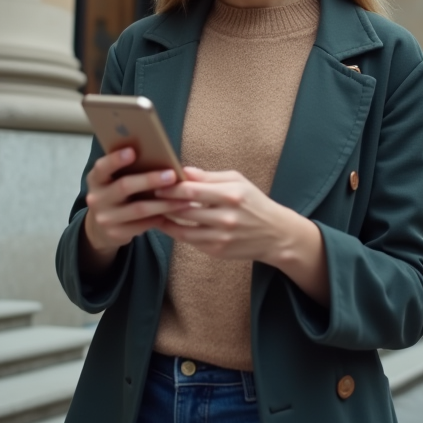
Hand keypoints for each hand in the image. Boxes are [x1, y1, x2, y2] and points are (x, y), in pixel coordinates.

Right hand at [80, 148, 188, 272]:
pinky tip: (174, 212)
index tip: (133, 151)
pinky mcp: (116, 233)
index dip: (116, 159)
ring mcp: (105, 218)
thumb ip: (127, 171)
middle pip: (124, 186)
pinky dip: (160, 217)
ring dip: (164, 203)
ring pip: (139, 209)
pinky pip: (143, 225)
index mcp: (96, 179)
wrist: (101, 228)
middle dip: (150, 180)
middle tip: (172, 175)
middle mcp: (96, 198)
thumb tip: (158, 156)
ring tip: (184, 198)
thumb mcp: (113, 182)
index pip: (102, 167)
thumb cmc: (116, 195)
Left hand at [156, 167, 329, 304]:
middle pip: (183, 210)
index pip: (191, 190)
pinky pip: (189, 241)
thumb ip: (209, 177)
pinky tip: (167, 224)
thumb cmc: (254, 202)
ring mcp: (220, 237)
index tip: (155, 182)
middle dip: (163, 203)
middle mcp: (225, 218)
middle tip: (147, 196)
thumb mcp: (237, 181)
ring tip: (152, 210)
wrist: (275, 234)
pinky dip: (176, 232)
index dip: (170, 187)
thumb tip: (183, 170)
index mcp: (231, 195)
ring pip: (182, 229)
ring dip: (165, 220)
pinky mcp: (217, 251)